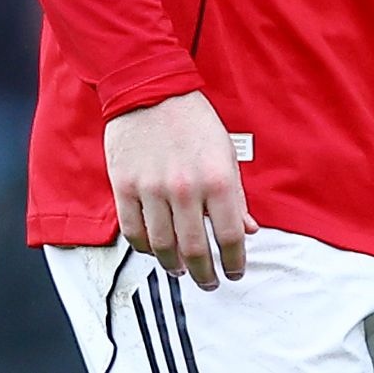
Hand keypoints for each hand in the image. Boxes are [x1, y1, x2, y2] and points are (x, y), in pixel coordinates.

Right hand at [104, 90, 257, 289]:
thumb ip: (236, 196)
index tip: (235, 272)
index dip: (235, 261)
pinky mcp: (124, 188)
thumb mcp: (226, 154)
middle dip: (205, 274)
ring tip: (181, 270)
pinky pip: (134, 232)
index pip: (231, 236)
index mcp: (218, 179)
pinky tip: (155, 250)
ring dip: (174, 266)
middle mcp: (186, 188)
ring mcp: (152, 190)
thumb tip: (249, 230)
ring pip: (162, 247)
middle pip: (195, 250)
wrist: (150, 91)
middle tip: (210, 282)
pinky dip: (145, 248)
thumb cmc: (193, 122)